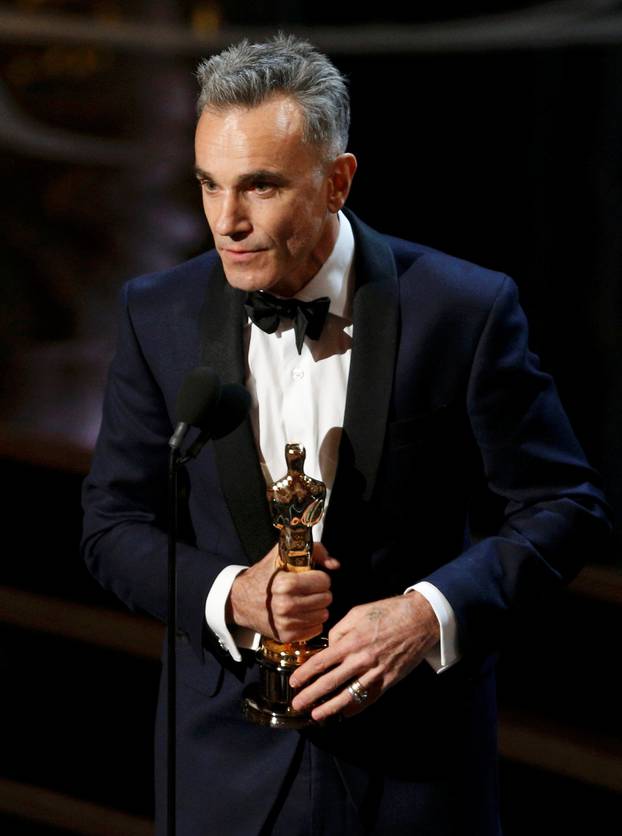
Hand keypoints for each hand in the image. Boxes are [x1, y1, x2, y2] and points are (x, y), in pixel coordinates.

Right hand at [227, 542, 339, 642]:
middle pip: (326, 598)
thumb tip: (335, 565)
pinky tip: (301, 613)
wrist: (241, 600)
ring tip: (304, 601)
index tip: (311, 577)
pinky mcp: (286, 636)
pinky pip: (316, 629)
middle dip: (320, 592)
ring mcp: (286, 623)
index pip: (324, 581)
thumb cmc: (265, 575)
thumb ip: (314, 551)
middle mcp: (286, 605)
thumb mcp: (283, 554)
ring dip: (318, 607)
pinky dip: (312, 621)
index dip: (320, 577)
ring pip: (324, 615)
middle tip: (308, 590)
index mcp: (286, 584)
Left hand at [289, 591, 439, 721]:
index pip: (320, 663)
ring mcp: (375, 673)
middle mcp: (360, 660)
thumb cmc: (387, 612)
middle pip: (329, 684)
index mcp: (350, 642)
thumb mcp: (357, 613)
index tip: (294, 683)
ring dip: (329, 708)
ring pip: (348, 697)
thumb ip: (339, 631)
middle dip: (310, 697)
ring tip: (316, 716)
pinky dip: (355, 708)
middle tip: (297, 705)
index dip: (304, 675)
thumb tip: (329, 646)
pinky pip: (368, 699)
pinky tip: (344, 713)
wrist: (420, 619)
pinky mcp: (389, 681)